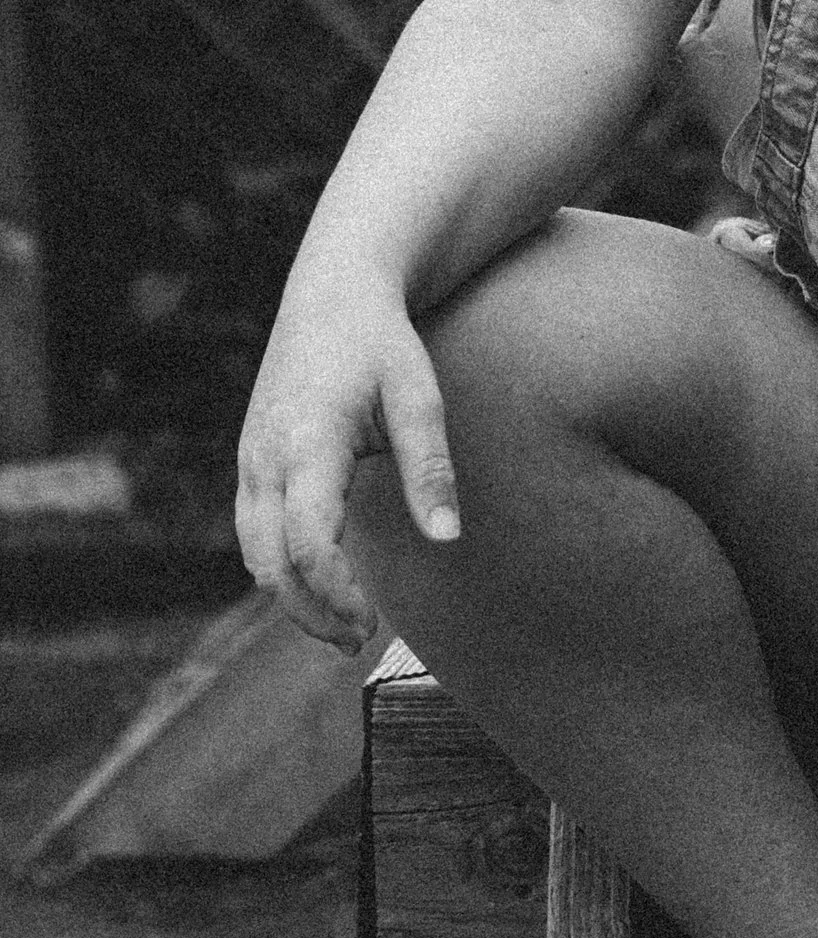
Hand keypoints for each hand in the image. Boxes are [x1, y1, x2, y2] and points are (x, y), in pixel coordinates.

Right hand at [234, 273, 459, 650]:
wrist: (330, 296)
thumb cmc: (381, 344)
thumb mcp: (418, 397)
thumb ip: (430, 469)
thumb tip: (447, 538)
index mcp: (306, 442)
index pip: (307, 540)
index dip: (335, 590)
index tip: (371, 620)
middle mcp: (265, 457)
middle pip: (269, 563)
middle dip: (310, 612)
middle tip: (360, 640)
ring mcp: (250, 460)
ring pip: (254, 553)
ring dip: (292, 597)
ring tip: (346, 626)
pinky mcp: (250, 462)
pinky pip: (253, 531)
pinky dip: (280, 568)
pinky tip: (322, 584)